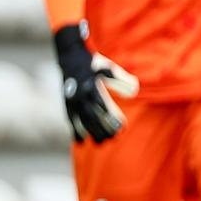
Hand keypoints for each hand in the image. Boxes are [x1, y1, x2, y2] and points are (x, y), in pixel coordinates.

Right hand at [53, 24, 137, 144]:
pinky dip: (75, 131)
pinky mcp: (67, 104)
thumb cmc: (95, 65)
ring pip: (81, 120)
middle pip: (92, 116)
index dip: (111, 116)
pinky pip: (70, 120)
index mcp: (92, 86)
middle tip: (114, 137)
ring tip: (101, 142)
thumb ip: (122, 80)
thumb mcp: (109, 68)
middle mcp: (81, 95)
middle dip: (102, 128)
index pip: (102, 105)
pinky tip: (81, 142)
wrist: (70, 57)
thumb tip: (133, 92)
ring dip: (91, 132)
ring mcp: (72, 100)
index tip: (121, 125)